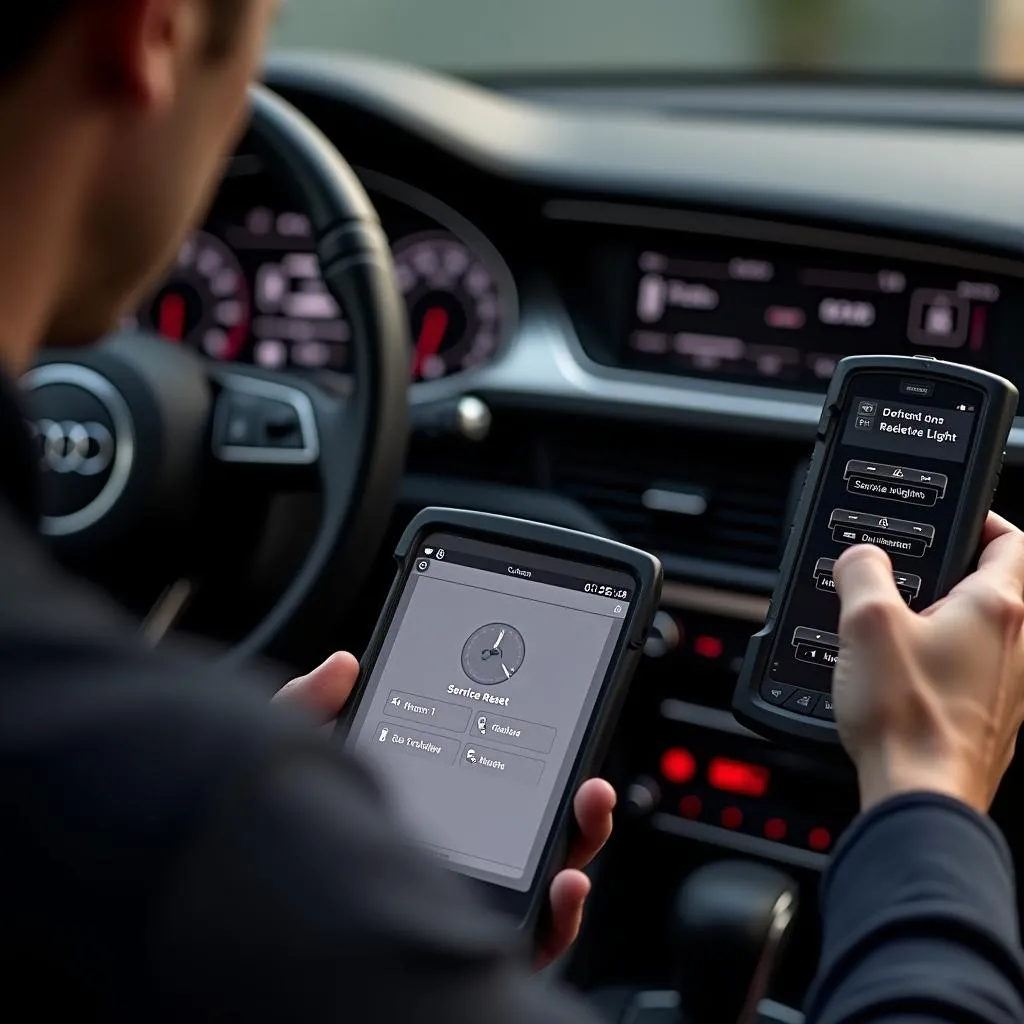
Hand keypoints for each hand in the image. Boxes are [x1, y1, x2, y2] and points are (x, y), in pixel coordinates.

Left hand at [273, 653, 615, 967]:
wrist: (239, 916)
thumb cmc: (265, 848)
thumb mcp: (285, 769)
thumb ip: (308, 710)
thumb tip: (343, 664)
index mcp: (418, 815)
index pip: (485, 784)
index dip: (525, 756)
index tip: (551, 721)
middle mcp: (448, 860)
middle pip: (527, 829)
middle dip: (570, 799)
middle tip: (585, 771)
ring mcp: (459, 906)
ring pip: (542, 881)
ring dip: (581, 844)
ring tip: (586, 808)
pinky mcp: (463, 949)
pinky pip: (532, 944)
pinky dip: (564, 917)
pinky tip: (565, 882)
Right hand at [833, 512, 1023, 813]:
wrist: (921, 796)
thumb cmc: (907, 716)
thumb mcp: (866, 623)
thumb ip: (862, 572)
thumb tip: (862, 557)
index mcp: (997, 610)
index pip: (1011, 539)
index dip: (983, 518)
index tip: (954, 517)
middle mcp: (1017, 647)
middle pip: (994, 587)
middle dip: (948, 574)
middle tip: (904, 576)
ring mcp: (1009, 688)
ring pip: (980, 633)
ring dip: (941, 621)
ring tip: (894, 629)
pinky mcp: (990, 720)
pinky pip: (969, 673)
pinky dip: (940, 663)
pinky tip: (901, 678)